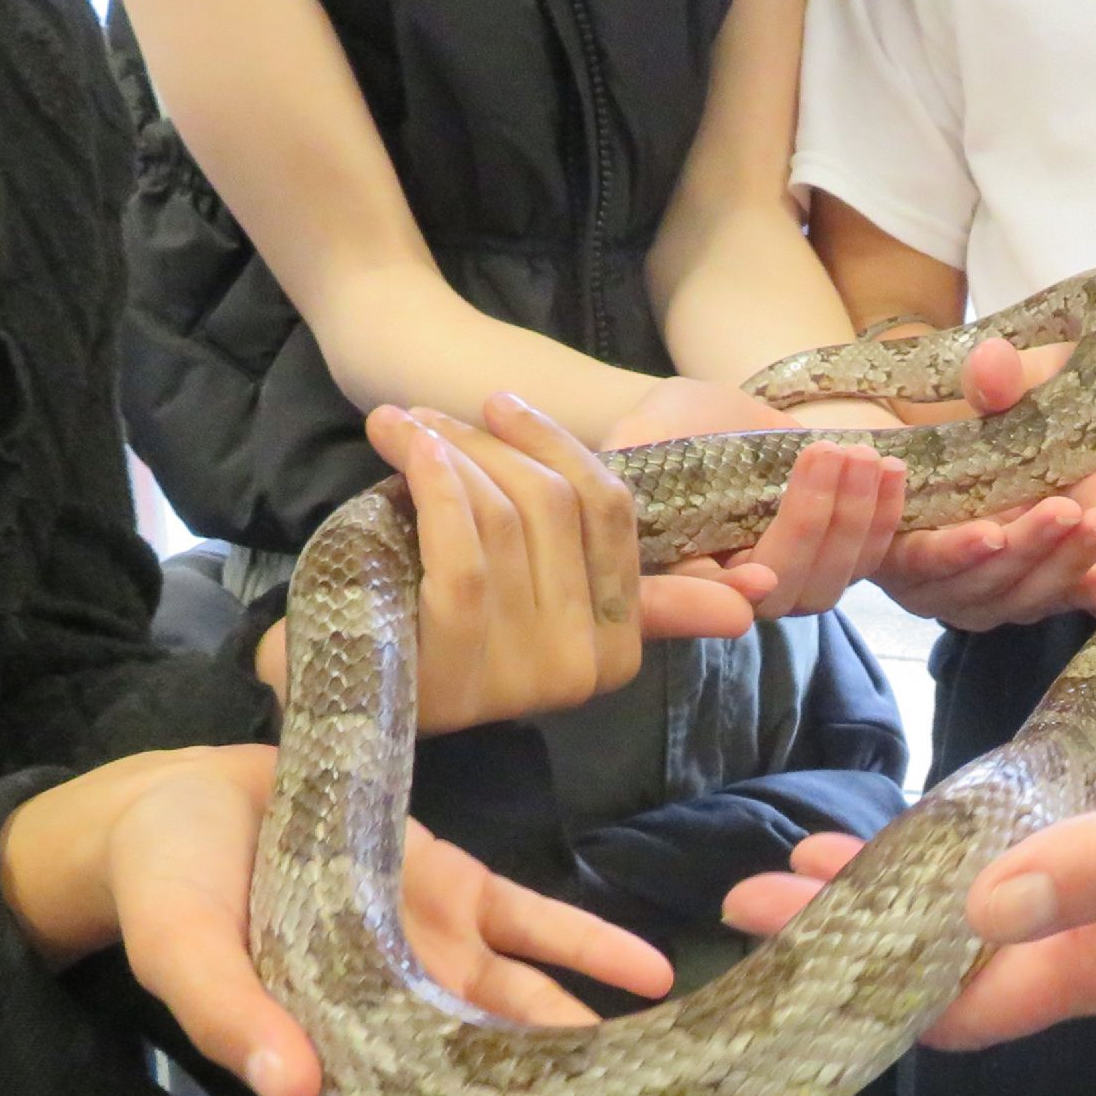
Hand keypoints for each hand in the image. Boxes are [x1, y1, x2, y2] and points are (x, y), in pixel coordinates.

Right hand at [0, 744, 694, 1095]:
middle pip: (513, 1095)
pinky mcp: (454, 888)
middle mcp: (406, 1021)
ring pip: (537, 1016)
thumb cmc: (164, 886)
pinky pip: (533, 923)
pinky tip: (650, 974)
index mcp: (344, 1057)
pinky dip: (589, 947)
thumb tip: (293, 1094)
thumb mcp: (180, 948)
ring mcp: (437, 954)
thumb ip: (231, 1017)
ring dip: (612, 1053)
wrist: (176, 799)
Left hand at [253, 396, 761, 732]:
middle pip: (559, 506)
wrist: (342, 690)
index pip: (614, 517)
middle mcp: (579, 670)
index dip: (560, 446)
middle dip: (494, 440)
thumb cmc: (436, 628)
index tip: (503, 406)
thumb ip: (632, 589)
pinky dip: (435, 480)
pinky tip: (406, 451)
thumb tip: (752, 599)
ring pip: (509, 517)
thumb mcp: (537, 601)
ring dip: (452, 451)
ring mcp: (520, 673)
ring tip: (404, 428)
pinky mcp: (459, 665)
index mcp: (614, 653)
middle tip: (435, 414)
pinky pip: (463, 546)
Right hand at [606, 375, 905, 617]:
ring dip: (855, 522)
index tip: (758, 576)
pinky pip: (865, 564)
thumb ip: (634, 454)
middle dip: (811, 527)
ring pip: (827, 585)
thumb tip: (621, 467)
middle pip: (779, 593)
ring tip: (865, 457)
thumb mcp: (646, 432)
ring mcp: (783, 582)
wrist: (717, 418)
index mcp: (676, 575)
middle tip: (827, 455)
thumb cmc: (672, 426)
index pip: (698, 602)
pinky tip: (892, 472)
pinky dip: (884, 522)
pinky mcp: (826, 563)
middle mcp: (731, 593)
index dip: (728, 595)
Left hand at [718, 723, 1095, 1044]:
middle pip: (962, 974)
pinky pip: (1052, 902)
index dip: (864, 980)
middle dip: (860, 934)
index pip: (963, 1003)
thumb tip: (980, 904)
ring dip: (912, 905)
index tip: (774, 929)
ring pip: (1002, 940)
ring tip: (825, 862)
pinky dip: (982, 874)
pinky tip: (959, 837)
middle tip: (759, 887)